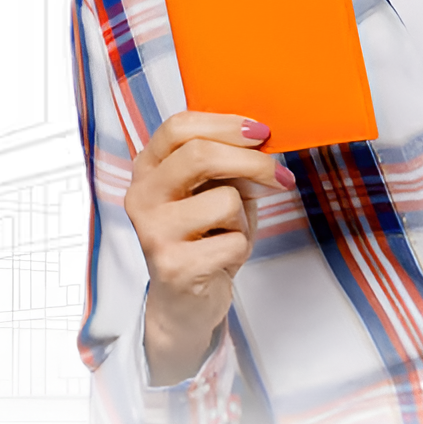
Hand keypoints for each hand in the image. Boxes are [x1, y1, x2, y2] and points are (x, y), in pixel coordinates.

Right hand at [123, 112, 292, 385]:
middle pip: (200, 155)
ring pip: (224, 199)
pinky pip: (233, 240)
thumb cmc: (206, 235)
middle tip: (280, 176)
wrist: (186, 300)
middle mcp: (142, 196)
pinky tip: (221, 256)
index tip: (262, 133)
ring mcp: (153, 232)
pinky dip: (241, 246)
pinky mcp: (171, 266)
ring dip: (243, 215)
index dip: (225, 124)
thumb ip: (228, 162)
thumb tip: (263, 140)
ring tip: (228, 231)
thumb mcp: (216, 188)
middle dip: (253, 161)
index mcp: (149, 169)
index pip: (178, 127)